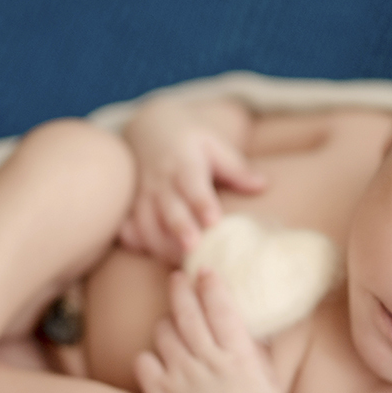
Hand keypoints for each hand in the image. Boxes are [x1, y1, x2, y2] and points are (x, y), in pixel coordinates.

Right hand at [119, 99, 264, 262]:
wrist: (149, 128)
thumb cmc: (191, 141)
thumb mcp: (214, 145)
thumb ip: (236, 168)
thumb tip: (262, 185)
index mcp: (184, 163)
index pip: (193, 185)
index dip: (202, 203)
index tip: (214, 220)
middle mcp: (160, 180)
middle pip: (169, 208)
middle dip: (180, 228)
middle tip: (193, 247)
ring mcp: (143, 195)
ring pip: (147, 223)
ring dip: (161, 244)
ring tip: (180, 264)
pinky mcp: (131, 206)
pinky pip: (129, 227)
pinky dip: (136, 242)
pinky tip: (151, 255)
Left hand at [134, 269, 284, 392]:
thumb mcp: (270, 387)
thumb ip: (259, 352)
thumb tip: (252, 320)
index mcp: (240, 360)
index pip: (223, 309)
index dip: (212, 285)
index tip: (207, 271)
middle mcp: (209, 366)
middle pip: (187, 313)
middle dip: (181, 288)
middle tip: (178, 276)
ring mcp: (180, 380)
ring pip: (163, 334)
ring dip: (166, 323)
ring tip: (173, 324)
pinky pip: (144, 361)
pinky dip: (150, 356)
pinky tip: (160, 360)